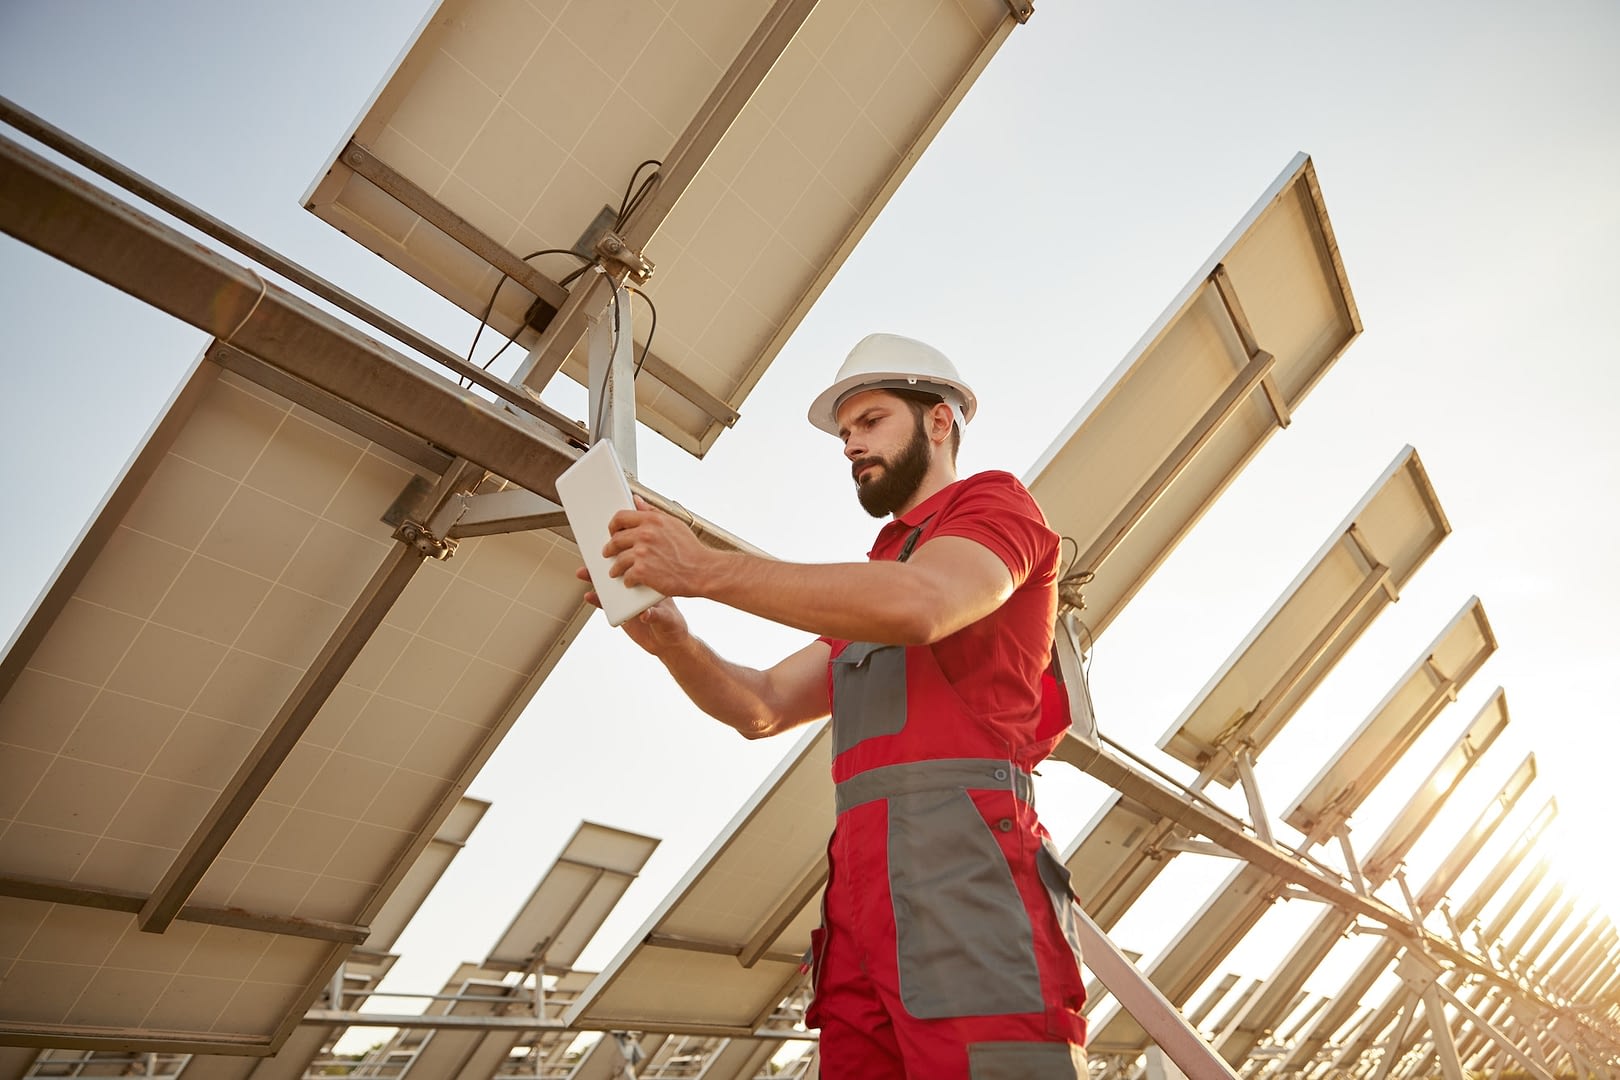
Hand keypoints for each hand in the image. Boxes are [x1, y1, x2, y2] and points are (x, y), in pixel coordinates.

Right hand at [575, 563, 690, 656]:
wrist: (668, 642)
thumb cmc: (673, 624)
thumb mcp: (667, 618)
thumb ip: (655, 616)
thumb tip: (645, 614)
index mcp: (651, 582)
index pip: (636, 565)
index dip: (625, 555)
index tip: (614, 548)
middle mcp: (637, 587)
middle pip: (620, 571)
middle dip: (606, 563)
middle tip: (593, 557)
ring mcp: (627, 598)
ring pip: (609, 585)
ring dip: (596, 579)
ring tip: (583, 573)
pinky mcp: (620, 610)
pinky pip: (605, 603)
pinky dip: (596, 599)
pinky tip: (589, 596)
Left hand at [601, 495, 717, 597]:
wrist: (702, 571)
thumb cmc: (691, 550)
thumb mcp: (674, 524)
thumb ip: (652, 512)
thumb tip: (637, 501)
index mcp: (652, 520)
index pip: (620, 517)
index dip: (613, 526)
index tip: (612, 532)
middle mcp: (645, 534)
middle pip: (616, 539)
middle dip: (610, 548)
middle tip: (609, 553)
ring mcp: (642, 553)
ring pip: (618, 560)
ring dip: (615, 567)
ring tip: (616, 571)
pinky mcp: (642, 571)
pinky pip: (626, 575)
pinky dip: (627, 580)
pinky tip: (630, 581)